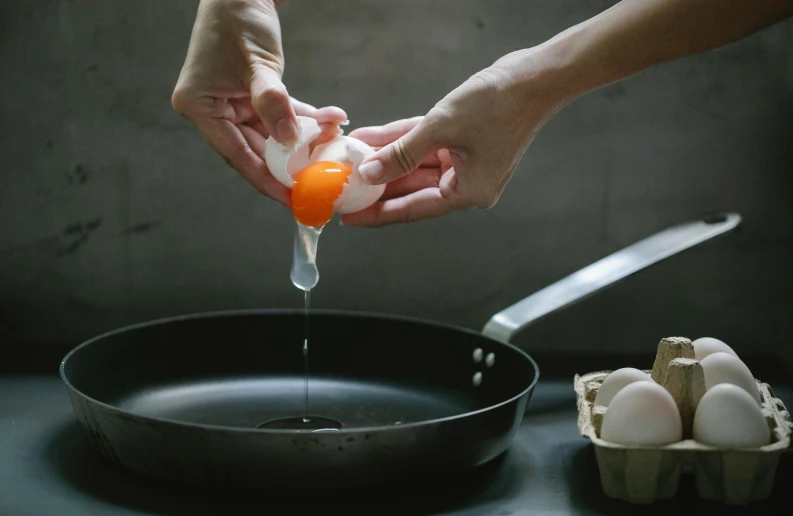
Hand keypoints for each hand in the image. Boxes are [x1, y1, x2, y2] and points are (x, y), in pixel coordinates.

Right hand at [171, 0, 346, 205]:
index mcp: (199, 107)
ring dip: (305, 141)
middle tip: (321, 183)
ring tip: (334, 149)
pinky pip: (282, 116)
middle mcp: (212, 110)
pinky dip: (306, 120)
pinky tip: (332, 122)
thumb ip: (274, 102)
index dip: (266, 180)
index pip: (236, 154)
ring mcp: (232, 104)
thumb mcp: (258, 63)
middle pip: (256, 151)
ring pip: (273, 136)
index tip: (292, 199)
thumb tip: (290, 140)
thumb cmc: (239, 18)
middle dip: (291, 165)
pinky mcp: (253, 97)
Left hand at [340, 49, 568, 226]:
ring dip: (385, 158)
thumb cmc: (498, 106)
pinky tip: (373, 138)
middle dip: (378, 183)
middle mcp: (467, 183)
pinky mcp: (464, 140)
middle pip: (411, 188)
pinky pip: (425, 144)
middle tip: (344, 186)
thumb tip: (369, 174)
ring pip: (415, 164)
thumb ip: (401, 154)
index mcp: (468, 193)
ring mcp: (466, 161)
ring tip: (351, 158)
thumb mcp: (441, 129)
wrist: (536, 77)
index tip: (350, 217)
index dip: (378, 214)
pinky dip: (402, 141)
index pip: (413, 210)